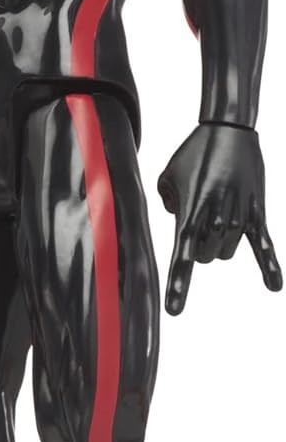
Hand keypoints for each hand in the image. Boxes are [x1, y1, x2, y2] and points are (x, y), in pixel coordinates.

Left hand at [158, 122, 281, 314]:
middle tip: (201, 214)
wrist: (230, 130)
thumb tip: (179, 218)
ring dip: (220, 240)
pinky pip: (264, 246)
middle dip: (200, 246)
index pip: (182, 258)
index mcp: (188, 215)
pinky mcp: (256, 214)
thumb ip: (167, 204)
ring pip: (227, 253)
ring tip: (218, 208)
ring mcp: (237, 219)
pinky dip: (270, 266)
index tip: (174, 310)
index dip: (178, 286)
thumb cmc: (195, 152)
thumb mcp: (167, 176)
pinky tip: (274, 286)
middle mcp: (214, 221)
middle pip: (207, 259)